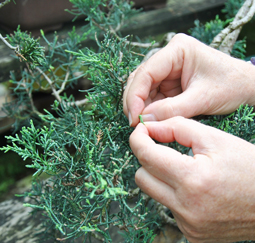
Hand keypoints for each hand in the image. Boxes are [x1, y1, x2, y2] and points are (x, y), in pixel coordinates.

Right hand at [123, 33, 254, 125]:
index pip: (146, 72)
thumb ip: (172, 110)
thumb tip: (144, 119)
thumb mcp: (202, 99)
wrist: (245, 87)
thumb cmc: (231, 86)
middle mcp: (169, 57)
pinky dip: (150, 108)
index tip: (134, 118)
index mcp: (178, 50)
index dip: (135, 96)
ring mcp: (168, 70)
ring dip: (141, 107)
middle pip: (141, 80)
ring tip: (143, 123)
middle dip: (136, 102)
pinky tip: (151, 119)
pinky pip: (153, 95)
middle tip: (135, 124)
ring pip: (143, 88)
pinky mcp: (169, 82)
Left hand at [130, 117, 254, 241]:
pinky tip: (193, 189)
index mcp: (192, 180)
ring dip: (160, 176)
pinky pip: (168, 207)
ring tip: (183, 169)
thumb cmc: (248, 166)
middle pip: (142, 176)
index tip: (141, 130)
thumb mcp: (214, 138)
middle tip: (164, 148)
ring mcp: (188, 225)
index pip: (146, 156)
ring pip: (153, 192)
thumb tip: (148, 128)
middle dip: (148, 158)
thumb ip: (176, 127)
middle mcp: (186, 208)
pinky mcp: (192, 235)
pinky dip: (173, 194)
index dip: (138, 138)